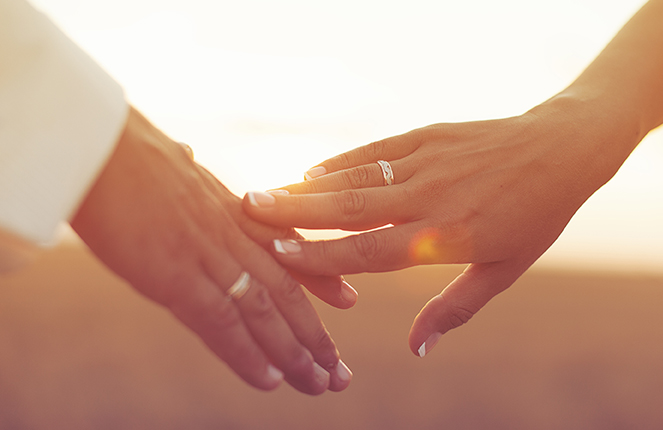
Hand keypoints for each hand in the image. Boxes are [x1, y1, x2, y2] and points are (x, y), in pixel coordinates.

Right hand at [72, 107, 352, 393]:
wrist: (93, 141)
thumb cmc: (120, 148)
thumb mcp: (169, 157)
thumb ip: (187, 170)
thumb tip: (187, 155)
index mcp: (229, 206)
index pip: (286, 246)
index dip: (319, 276)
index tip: (349, 299)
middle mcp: (230, 232)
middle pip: (285, 289)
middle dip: (315, 334)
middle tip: (340, 370)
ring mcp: (207, 253)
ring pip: (264, 310)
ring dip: (294, 353)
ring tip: (321, 383)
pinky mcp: (175, 274)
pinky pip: (221, 321)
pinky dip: (247, 354)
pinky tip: (269, 380)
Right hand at [242, 98, 619, 356]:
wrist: (563, 149)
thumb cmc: (536, 217)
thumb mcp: (504, 270)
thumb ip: (454, 308)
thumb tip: (415, 350)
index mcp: (449, 236)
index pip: (372, 251)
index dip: (324, 255)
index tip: (281, 257)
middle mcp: (432, 197)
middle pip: (352, 208)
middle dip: (296, 213)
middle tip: (248, 213)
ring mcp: (429, 161)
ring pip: (357, 176)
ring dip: (308, 186)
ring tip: (265, 193)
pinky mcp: (430, 134)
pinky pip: (377, 149)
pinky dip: (342, 160)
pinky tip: (313, 170)